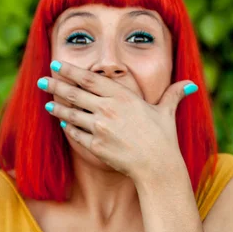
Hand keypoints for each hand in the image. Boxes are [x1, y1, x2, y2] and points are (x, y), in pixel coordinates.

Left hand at [37, 60, 197, 182]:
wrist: (157, 166)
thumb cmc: (164, 138)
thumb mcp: (167, 112)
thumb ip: (173, 94)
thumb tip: (190, 84)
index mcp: (122, 96)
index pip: (90, 79)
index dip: (70, 71)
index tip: (56, 65)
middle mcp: (108, 109)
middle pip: (75, 93)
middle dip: (56, 85)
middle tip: (41, 80)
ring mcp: (100, 128)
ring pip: (72, 113)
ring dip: (58, 107)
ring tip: (48, 103)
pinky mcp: (96, 146)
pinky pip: (77, 134)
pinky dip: (69, 128)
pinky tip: (64, 123)